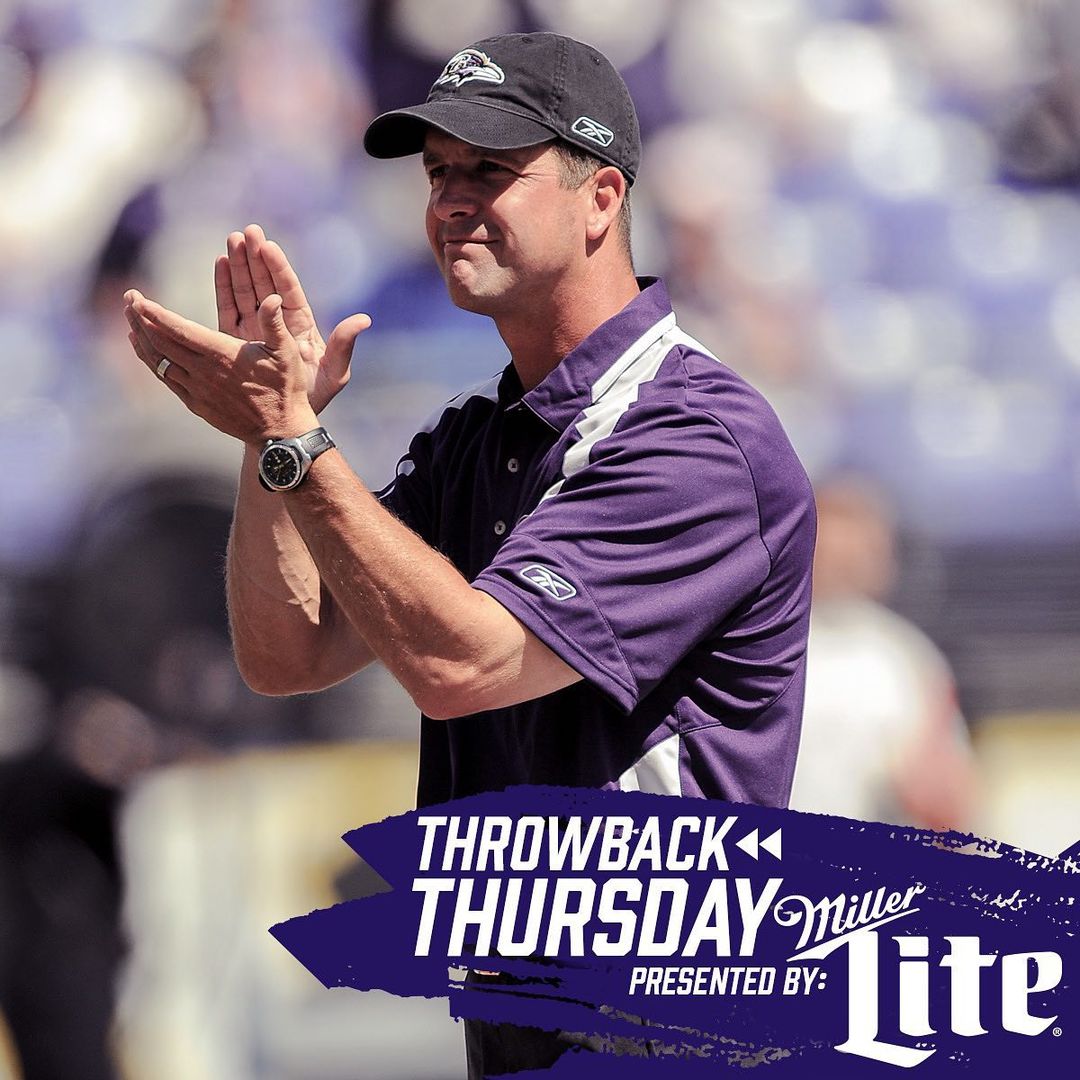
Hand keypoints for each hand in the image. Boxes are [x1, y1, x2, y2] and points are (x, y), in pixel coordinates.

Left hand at [124, 288, 318, 444]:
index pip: (178, 330)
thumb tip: (273, 297)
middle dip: (140, 318)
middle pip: (160, 342)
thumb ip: (275, 323)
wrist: (280, 431)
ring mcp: (196, 389)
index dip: (154, 314)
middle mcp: (203, 372)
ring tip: (130, 318)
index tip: (138, 298)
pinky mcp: (196, 403)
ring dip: (140, 337)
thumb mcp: (287, 352)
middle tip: (129, 298)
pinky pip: (165, 378)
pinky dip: (150, 360)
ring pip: (158, 361)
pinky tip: (143, 348)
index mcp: (222, 354)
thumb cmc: (285, 388)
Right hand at [216, 224, 370, 412]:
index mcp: (300, 326)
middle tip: (246, 232)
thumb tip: (364, 320)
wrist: (283, 421)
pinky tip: (221, 263)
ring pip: (246, 291)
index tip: (268, 246)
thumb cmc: (313, 398)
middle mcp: (277, 323)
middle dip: (256, 258)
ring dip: (239, 266)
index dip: (278, 269)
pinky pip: (228, 307)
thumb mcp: (334, 373)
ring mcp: (256, 328)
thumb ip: (344, 345)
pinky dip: (224, 286)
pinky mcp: (236, 338)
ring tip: (231, 240)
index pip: (288, 291)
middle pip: (265, 284)